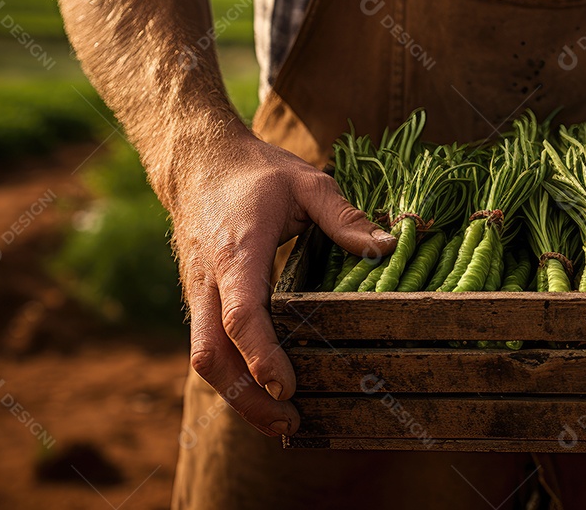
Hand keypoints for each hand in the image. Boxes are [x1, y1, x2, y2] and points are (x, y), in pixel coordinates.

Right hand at [171, 128, 396, 436]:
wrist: (196, 162)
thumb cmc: (256, 172)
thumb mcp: (306, 182)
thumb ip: (344, 217)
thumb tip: (389, 245)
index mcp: (237, 252)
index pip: (242, 314)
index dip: (262, 354)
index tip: (287, 386)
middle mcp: (208, 280)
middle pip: (212, 354)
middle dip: (246, 397)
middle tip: (290, 423)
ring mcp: (197, 293)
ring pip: (205, 358)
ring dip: (237, 396)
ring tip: (282, 422)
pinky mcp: (198, 300)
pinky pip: (208, 346)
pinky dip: (232, 377)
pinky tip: (262, 393)